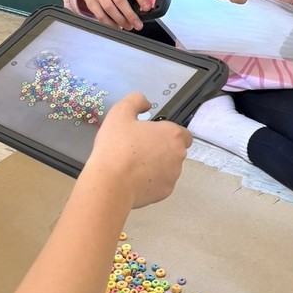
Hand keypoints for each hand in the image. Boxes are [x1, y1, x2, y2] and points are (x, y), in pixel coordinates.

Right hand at [79, 0, 150, 31]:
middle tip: (138, 24)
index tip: (147, 8)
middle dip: (130, 15)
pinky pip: (101, 16)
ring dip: (121, 20)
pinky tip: (117, 26)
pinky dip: (110, 23)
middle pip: (120, 1)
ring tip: (128, 27)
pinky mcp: (92, 3)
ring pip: (110, 9)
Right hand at [87, 93, 190, 208]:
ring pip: (167, 168)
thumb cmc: (116, 147)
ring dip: (155, 165)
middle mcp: (178, 155)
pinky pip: (160, 183)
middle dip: (159, 149)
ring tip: (132, 164)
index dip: (166, 133)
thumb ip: (136, 101)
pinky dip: (150, 181)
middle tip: (137, 148)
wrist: (110, 183)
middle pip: (174, 150)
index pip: (182, 133)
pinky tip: (132, 177)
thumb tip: (145, 103)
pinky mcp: (164, 192)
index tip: (150, 135)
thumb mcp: (120, 112)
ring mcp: (173, 175)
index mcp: (172, 134)